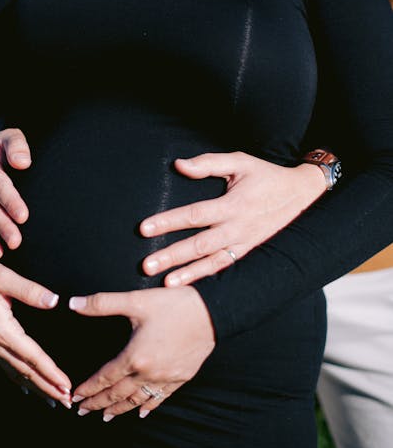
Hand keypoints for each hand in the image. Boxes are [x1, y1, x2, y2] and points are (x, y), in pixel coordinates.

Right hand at [0, 245, 71, 407]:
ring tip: (53, 401)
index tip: (68, 387)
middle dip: (48, 388)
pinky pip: (4, 366)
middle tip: (69, 403)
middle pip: (25, 371)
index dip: (51, 373)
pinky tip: (27, 388)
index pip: (32, 356)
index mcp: (0, 329)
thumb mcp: (3, 276)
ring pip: (15, 372)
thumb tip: (55, 301)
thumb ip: (30, 290)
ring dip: (36, 387)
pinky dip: (18, 380)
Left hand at [69, 287, 214, 420]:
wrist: (213, 313)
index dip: (88, 388)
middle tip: (82, 412)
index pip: (105, 378)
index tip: (75, 397)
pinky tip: (142, 413)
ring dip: (119, 409)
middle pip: (118, 394)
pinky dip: (148, 406)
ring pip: (137, 401)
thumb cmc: (174, 305)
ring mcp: (166, 378)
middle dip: (98, 403)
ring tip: (106, 417)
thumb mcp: (136, 301)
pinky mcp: (181, 378)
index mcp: (134, 357)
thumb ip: (102, 303)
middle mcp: (148, 373)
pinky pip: (160, 399)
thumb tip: (73, 303)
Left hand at [140, 152, 326, 286]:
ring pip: (212, 262)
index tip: (144, 229)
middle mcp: (238, 228)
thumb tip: (179, 165)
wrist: (302, 195)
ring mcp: (245, 244)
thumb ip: (209, 163)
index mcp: (234, 205)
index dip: (168, 221)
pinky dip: (208, 278)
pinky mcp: (249, 252)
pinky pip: (226, 268)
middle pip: (199, 245)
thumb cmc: (266, 175)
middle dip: (172, 256)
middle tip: (146, 265)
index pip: (194, 215)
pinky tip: (190, 286)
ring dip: (188, 274)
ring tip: (165, 283)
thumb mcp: (241, 161)